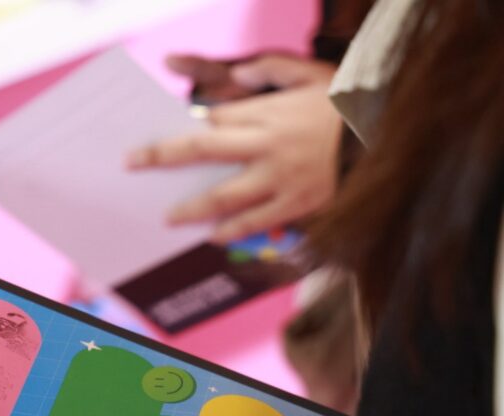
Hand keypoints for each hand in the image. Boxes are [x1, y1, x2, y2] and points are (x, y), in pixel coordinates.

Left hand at [128, 54, 341, 241]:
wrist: (392, 137)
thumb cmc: (350, 104)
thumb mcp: (314, 74)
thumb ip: (272, 69)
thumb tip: (237, 75)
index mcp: (268, 112)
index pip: (212, 122)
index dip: (184, 131)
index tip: (158, 140)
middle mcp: (267, 145)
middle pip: (201, 150)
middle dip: (161, 156)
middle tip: (132, 163)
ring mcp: (281, 177)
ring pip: (223, 195)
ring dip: (190, 207)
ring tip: (168, 217)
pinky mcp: (298, 203)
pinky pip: (256, 221)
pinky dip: (232, 231)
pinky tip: (212, 237)